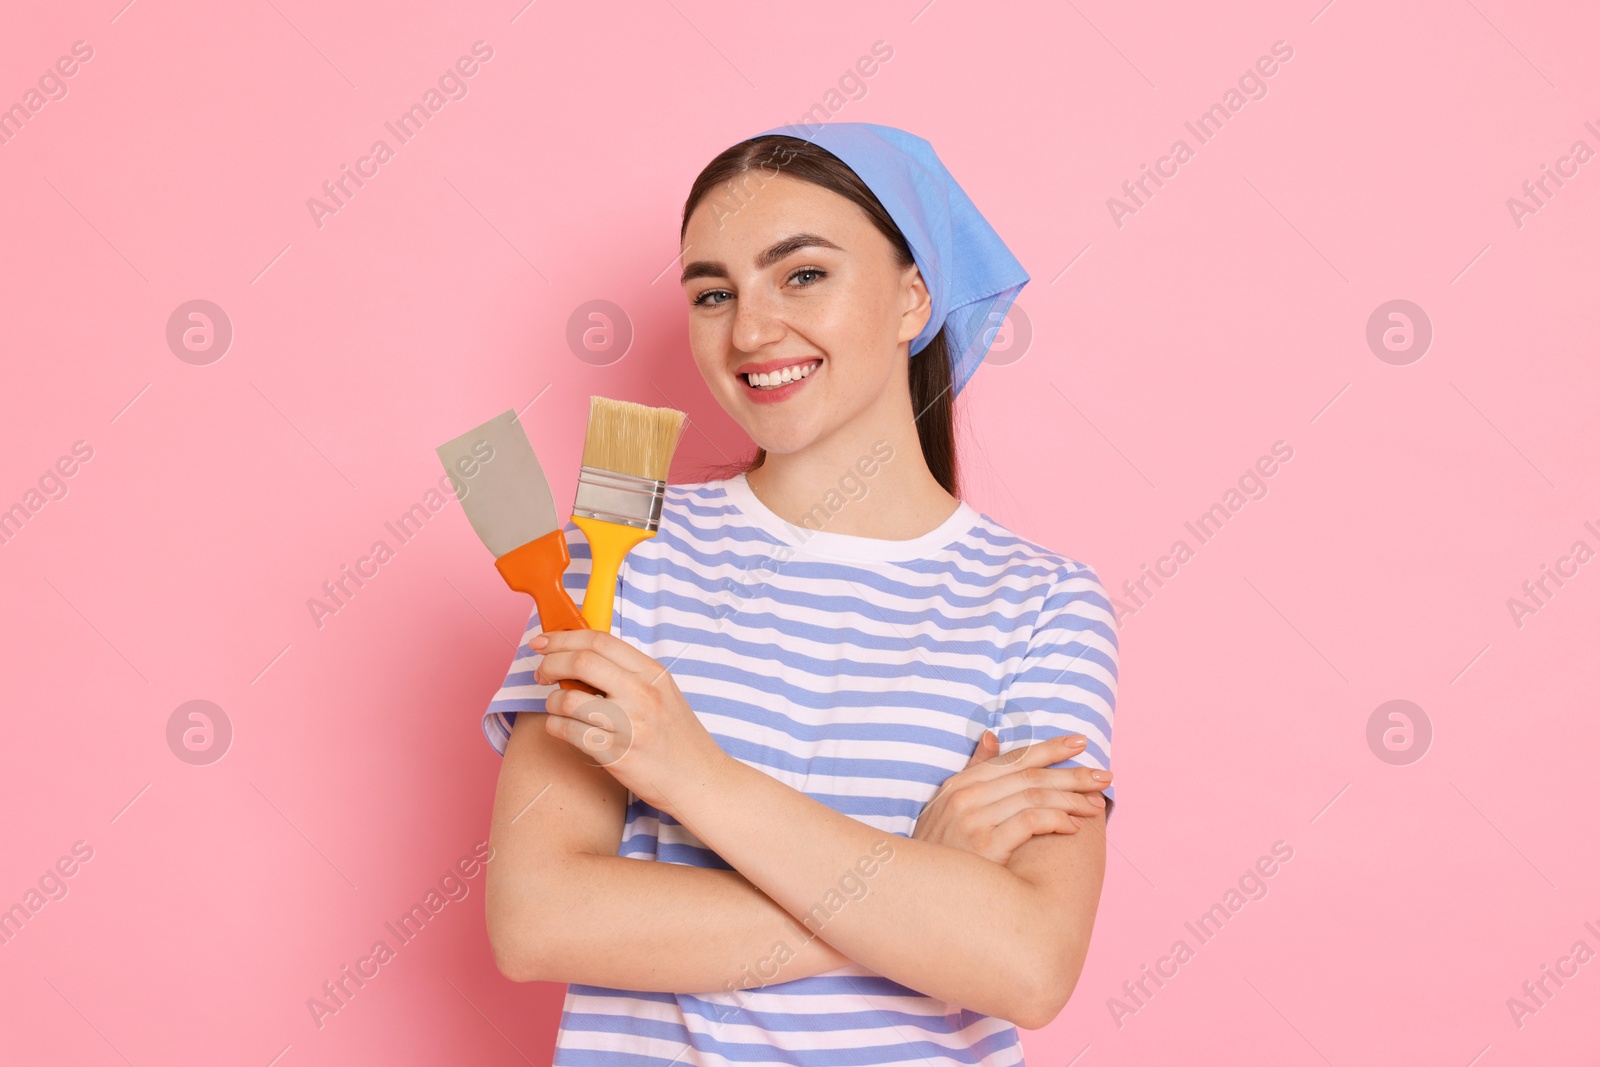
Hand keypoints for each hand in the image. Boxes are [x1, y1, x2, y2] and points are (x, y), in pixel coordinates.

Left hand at [530, 628, 729, 819]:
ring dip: (552, 701)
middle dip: (550, 663)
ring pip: (568, 699)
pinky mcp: (617, 754)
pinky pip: (569, 732)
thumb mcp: (662, 692)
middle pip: (581, 661)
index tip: (543, 641)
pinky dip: (555, 726)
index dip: (564, 637)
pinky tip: (561, 727)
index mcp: (652, 673)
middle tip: (541, 673)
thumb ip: (627, 673)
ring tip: (557, 707)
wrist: (699, 779)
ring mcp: (630, 725)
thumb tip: (579, 656)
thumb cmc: (676, 737)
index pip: (600, 640)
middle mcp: (642, 694)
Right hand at [912, 731, 1111, 865]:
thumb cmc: (941, 853)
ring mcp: (973, 820)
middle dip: (1072, 773)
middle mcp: (965, 796)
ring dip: (1072, 799)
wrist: (919, 895)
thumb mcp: (947, 807)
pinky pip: (1031, 822)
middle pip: (1031, 776)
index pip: (1014, 758)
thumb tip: (991, 736)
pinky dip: (1057, 820)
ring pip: (1035, 796)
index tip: (1080, 743)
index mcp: (960, 784)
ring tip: (1096, 806)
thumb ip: (973, 771)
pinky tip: (1074, 827)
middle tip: (1104, 776)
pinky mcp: (985, 846)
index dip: (1050, 748)